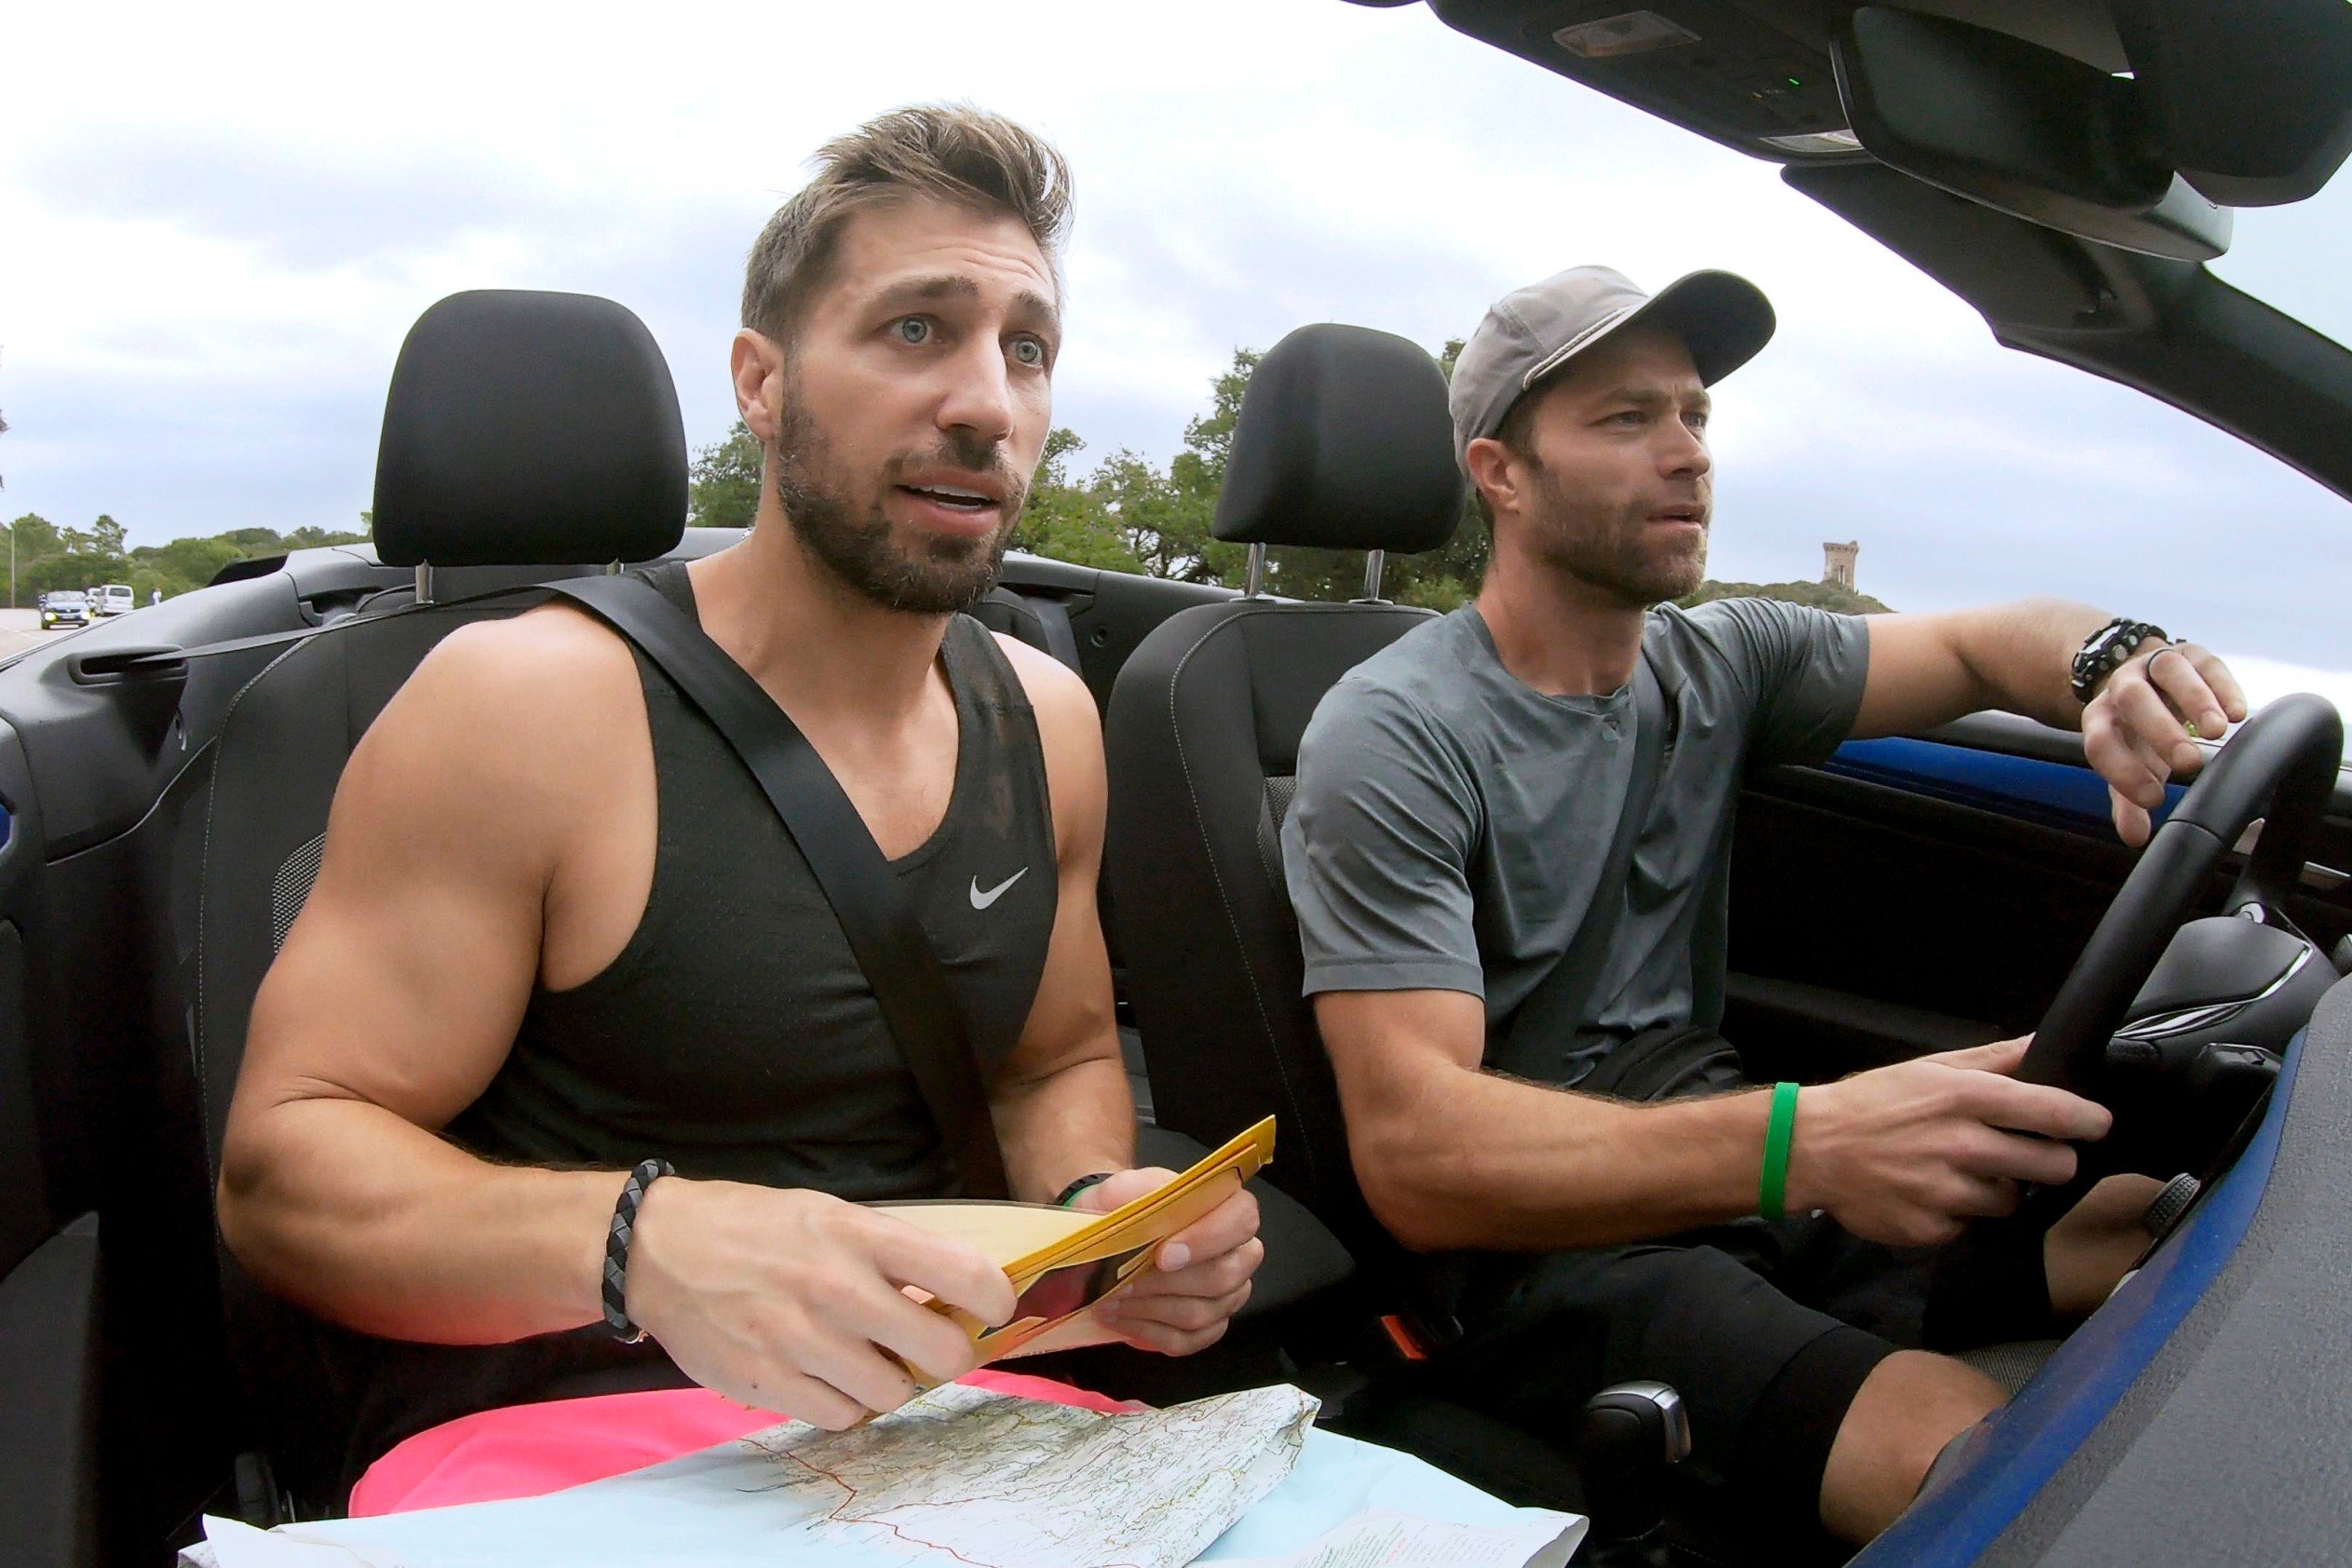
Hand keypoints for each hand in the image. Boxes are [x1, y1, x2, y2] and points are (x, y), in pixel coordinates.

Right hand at [625, 1179, 1015, 1430]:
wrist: (659, 1248)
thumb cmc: (756, 1228)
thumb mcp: (829, 1215)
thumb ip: (890, 1253)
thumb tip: (955, 1294)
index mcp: (858, 1234)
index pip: (962, 1272)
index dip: (994, 1299)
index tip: (992, 1309)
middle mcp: (835, 1288)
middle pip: (940, 1351)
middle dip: (948, 1354)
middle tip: (930, 1345)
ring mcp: (800, 1339)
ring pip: (892, 1394)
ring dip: (890, 1382)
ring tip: (866, 1356)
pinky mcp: (767, 1382)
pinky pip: (841, 1416)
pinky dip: (844, 1403)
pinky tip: (828, 1375)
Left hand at [1070, 1168, 1262, 1354]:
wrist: (1115, 1235)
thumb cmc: (1128, 1209)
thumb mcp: (1122, 1188)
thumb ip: (1126, 1190)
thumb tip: (1123, 1204)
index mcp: (1227, 1207)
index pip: (1242, 1219)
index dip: (1208, 1239)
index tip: (1163, 1254)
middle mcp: (1239, 1253)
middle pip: (1224, 1276)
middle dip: (1166, 1283)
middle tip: (1122, 1282)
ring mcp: (1228, 1295)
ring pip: (1201, 1313)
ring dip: (1149, 1309)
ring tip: (1109, 1300)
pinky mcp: (1209, 1327)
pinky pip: (1186, 1341)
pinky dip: (1148, 1331)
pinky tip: (1119, 1318)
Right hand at [1788, 1039, 2112, 1247]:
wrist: (1811, 1148)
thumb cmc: (1872, 1104)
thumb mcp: (1929, 1068)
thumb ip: (1992, 1059)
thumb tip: (2041, 1043)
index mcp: (1964, 1098)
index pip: (2052, 1112)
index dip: (2087, 1120)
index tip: (2097, 1123)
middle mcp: (1961, 1145)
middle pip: (2052, 1165)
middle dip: (2051, 1161)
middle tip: (2030, 1155)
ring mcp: (1947, 1191)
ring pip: (2014, 1200)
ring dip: (2001, 1189)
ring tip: (1966, 1172)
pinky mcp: (1932, 1228)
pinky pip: (1971, 1225)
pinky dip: (1960, 1212)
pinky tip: (1934, 1192)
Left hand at [2082, 640, 2247, 846]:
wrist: (2145, 678)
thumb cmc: (2138, 731)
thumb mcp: (2133, 763)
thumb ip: (2128, 799)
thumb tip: (2135, 837)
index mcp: (2102, 717)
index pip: (2100, 740)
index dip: (2122, 770)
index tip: (2154, 799)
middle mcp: (2123, 686)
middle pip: (2133, 699)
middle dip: (2159, 730)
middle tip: (2188, 764)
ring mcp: (2156, 665)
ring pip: (2169, 671)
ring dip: (2194, 700)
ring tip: (2218, 732)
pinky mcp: (2192, 654)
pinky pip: (2205, 663)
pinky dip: (2223, 686)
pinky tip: (2238, 713)